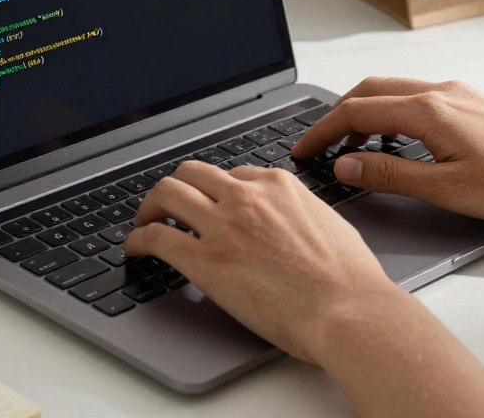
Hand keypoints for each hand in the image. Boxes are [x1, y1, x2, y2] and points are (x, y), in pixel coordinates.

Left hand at [121, 161, 401, 365]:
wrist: (346, 311)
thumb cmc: (349, 281)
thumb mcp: (330, 225)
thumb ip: (300, 214)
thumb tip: (292, 220)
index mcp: (278, 186)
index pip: (232, 174)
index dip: (215, 191)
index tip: (209, 205)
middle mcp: (245, 196)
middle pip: (192, 173)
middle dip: (177, 187)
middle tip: (168, 207)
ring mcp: (222, 225)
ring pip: (166, 193)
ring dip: (149, 206)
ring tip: (145, 222)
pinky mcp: (203, 259)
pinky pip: (154, 237)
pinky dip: (136, 239)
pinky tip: (134, 249)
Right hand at [291, 77, 483, 221]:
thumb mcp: (446, 189)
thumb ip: (389, 174)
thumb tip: (346, 165)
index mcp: (428, 111)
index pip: (356, 112)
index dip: (322, 132)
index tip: (303, 150)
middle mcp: (440, 92)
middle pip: (368, 91)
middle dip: (335, 116)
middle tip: (317, 145)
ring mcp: (456, 92)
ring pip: (391, 90)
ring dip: (362, 111)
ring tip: (350, 145)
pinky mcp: (470, 100)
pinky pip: (415, 95)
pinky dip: (389, 111)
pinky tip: (395, 139)